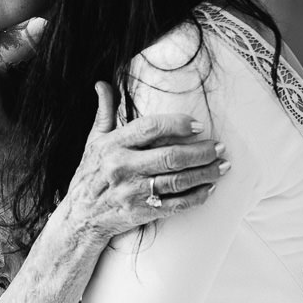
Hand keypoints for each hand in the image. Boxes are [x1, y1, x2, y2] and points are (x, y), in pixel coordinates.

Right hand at [61, 82, 228, 243]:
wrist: (80, 217)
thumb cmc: (89, 175)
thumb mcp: (92, 142)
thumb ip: (104, 112)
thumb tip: (102, 84)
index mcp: (112, 145)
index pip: (150, 128)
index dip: (178, 125)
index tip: (198, 126)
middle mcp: (122, 167)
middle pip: (170, 157)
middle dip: (201, 152)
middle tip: (219, 147)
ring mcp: (132, 192)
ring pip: (177, 181)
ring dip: (205, 173)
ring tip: (222, 166)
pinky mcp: (141, 212)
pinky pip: (175, 204)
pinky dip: (196, 197)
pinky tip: (209, 189)